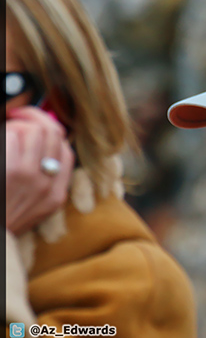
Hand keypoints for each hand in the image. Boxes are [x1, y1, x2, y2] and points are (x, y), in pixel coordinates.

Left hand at [6, 106, 74, 234]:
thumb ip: (42, 184)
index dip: (53, 134)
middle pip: (54, 135)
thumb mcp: (30, 212)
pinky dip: (5, 132)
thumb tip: (40, 145)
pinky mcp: (11, 170)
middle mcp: (48, 185)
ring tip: (6, 128)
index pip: (66, 153)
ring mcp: (30, 177)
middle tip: (19, 114)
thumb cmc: (1, 223)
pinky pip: (13, 136)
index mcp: (55, 196)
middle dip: (35, 117)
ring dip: (18, 124)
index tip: (38, 127)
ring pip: (34, 131)